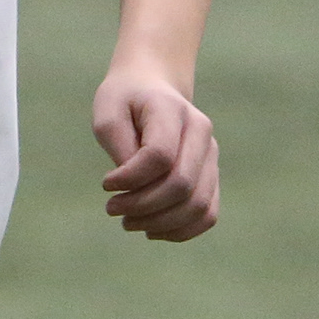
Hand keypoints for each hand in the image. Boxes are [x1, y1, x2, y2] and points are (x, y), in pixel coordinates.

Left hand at [92, 66, 218, 240]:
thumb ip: (119, 147)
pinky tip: (152, 230)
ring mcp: (211, 155)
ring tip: (129, 222)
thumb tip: (133, 188)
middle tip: (112, 208)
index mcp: (173, 109)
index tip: (106, 184)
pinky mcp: (212, 176)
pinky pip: (207, 214)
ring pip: (198, 205)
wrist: (151, 88)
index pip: (159, 156)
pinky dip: (180, 231)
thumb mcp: (108, 113)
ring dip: (159, 223)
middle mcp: (201, 131)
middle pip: (181, 184)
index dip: (130, 178)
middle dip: (142, 205)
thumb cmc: (125, 102)